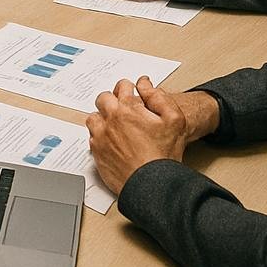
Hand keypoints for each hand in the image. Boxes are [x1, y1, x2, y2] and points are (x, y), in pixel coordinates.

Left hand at [87, 78, 220, 192]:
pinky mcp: (96, 151)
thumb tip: (144, 83)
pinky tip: (111, 142)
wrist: (151, 183)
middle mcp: (110, 119)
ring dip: (103, 118)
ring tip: (116, 126)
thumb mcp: (174, 120)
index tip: (132, 94)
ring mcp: (100, 135)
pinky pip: (92, 137)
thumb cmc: (163, 155)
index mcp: (128, 108)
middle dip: (113, 101)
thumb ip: (158, 97)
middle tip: (123, 110)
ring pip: (94, 117)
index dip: (129, 89)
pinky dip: (99, 136)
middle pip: (103, 99)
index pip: (122, 86)